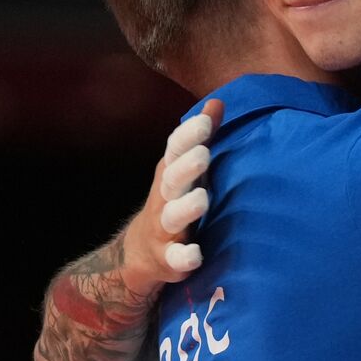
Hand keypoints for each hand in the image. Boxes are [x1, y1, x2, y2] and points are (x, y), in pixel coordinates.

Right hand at [123, 100, 223, 290]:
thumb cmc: (174, 199)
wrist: (141, 252)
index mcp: (170, 173)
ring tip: (202, 199)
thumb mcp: (185, 167)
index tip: (205, 122)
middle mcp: (164, 198)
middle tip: (203, 154)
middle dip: (186, 167)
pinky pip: (175, 259)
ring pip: (172, 218)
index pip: (175, 149)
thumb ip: (202, 137)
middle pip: (172, 180)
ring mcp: (164, 229)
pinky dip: (184, 257)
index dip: (188, 135)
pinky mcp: (169, 259)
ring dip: (186, 208)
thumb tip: (219, 101)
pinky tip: (195, 255)